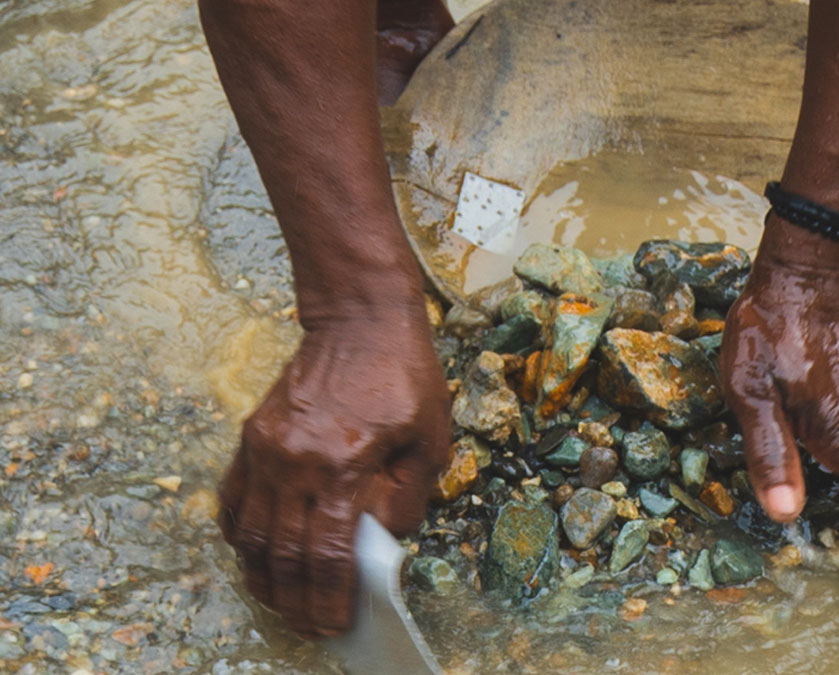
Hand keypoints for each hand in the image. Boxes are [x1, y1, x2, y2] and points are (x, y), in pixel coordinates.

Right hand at [218, 303, 449, 636]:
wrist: (360, 321)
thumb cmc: (403, 376)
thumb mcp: (428, 438)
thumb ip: (406, 497)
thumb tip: (381, 541)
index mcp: (342, 465)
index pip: (327, 553)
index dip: (329, 597)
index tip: (333, 624)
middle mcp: (294, 462)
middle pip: (283, 552)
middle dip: (295, 599)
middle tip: (308, 625)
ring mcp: (266, 449)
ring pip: (251, 532)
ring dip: (263, 575)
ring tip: (280, 600)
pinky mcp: (253, 436)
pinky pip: (234, 499)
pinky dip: (240, 534)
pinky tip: (254, 553)